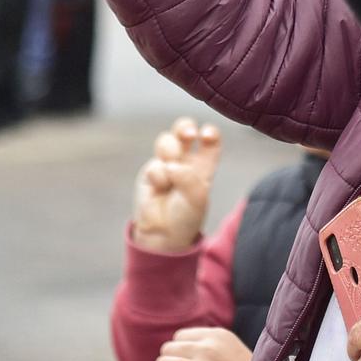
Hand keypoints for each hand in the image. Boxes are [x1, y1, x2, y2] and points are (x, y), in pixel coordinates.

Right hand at [131, 118, 221, 252]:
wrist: (163, 234)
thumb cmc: (186, 217)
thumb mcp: (197, 199)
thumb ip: (188, 179)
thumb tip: (172, 165)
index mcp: (204, 165)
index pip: (210, 140)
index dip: (209, 132)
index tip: (206, 134)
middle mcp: (186, 161)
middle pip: (185, 130)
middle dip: (184, 127)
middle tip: (188, 135)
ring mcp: (167, 164)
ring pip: (167, 140)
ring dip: (170, 148)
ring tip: (171, 166)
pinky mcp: (150, 172)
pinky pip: (154, 164)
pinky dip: (158, 175)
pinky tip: (160, 188)